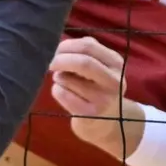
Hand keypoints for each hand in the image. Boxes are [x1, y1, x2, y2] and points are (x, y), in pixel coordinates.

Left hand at [50, 36, 144, 159]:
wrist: (106, 122)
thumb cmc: (97, 87)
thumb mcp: (100, 67)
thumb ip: (86, 51)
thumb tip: (62, 43)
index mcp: (116, 63)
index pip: (89, 46)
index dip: (68, 45)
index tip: (55, 48)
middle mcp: (114, 81)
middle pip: (83, 63)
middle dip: (60, 59)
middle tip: (49, 62)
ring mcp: (103, 99)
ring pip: (68, 79)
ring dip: (58, 77)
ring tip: (62, 80)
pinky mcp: (89, 115)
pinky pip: (63, 94)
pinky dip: (57, 90)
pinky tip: (64, 93)